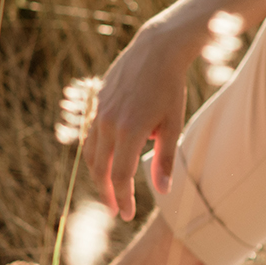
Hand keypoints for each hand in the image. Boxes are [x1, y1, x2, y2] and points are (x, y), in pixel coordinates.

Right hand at [84, 22, 192, 220]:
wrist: (157, 49)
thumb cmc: (170, 87)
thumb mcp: (174, 123)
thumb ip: (166, 158)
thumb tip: (162, 191)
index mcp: (130, 130)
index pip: (120, 175)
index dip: (122, 199)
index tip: (127, 215)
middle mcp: (108, 123)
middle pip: (100, 169)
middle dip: (107, 193)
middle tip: (115, 210)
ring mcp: (99, 112)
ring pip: (91, 154)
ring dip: (99, 175)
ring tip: (111, 189)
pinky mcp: (96, 104)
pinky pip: (91, 136)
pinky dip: (97, 154)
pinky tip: (108, 161)